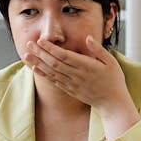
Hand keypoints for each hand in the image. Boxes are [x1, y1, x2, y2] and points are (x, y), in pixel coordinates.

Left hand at [23, 35, 139, 137]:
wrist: (113, 103)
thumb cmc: (114, 80)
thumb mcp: (111, 61)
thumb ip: (98, 49)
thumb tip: (87, 37)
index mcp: (87, 66)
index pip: (65, 56)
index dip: (51, 48)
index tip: (41, 40)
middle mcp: (78, 76)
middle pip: (54, 63)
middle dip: (40, 53)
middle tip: (29, 44)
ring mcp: (73, 84)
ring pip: (52, 73)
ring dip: (38, 63)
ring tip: (26, 55)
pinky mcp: (70, 91)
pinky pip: (54, 82)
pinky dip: (44, 75)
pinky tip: (35, 68)